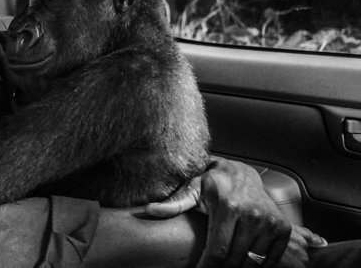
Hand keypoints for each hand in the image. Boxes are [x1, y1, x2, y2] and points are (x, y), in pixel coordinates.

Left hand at [146, 157, 326, 266]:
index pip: (218, 250)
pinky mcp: (281, 228)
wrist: (242, 173)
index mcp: (229, 207)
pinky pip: (271, 258)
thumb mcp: (192, 188)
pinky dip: (258, 266)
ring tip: (224, 265)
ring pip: (252, 262)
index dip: (207, 267)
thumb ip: (174, 202)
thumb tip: (150, 209)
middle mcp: (253, 215)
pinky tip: (243, 263)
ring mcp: (270, 222)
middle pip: (235, 260)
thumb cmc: (213, 182)